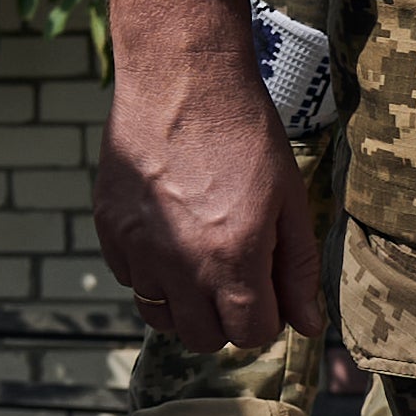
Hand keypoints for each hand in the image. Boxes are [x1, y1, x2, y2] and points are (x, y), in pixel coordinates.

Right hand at [93, 0, 317, 352]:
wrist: (181, 78)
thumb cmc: (246, 135)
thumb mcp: (289, 200)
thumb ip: (297, 270)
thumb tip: (308, 326)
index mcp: (234, 258)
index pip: (249, 334)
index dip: (264, 318)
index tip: (265, 290)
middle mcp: (180, 262)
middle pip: (200, 337)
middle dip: (222, 318)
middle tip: (232, 278)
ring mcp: (137, 245)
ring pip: (159, 314)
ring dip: (182, 300)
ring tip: (196, 258)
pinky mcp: (107, 225)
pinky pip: (127, 277)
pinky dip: (147, 270)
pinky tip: (165, 232)